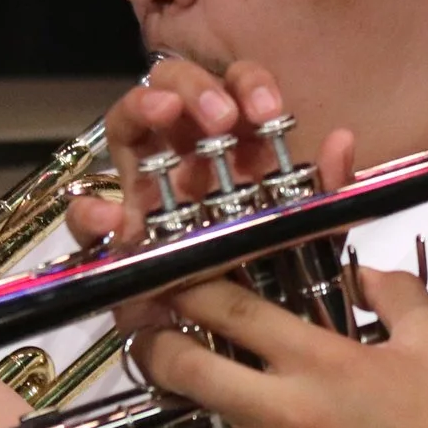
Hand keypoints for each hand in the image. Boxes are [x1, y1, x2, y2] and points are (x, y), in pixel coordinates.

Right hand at [65, 57, 354, 254]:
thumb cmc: (273, 275)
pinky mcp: (116, 235)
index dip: (247, 84)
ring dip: (141, 107)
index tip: (268, 110)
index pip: (232, 88)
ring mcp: (143, 187)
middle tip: (219, 116)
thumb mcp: (311, 233)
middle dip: (193, 86)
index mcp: (233, 145)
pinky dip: (93, 210)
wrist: (240, 342)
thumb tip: (341, 139)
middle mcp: (183, 153)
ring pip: (125, 125)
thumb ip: (327, 189)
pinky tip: (117, 218)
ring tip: (162, 113)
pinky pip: (86, 215)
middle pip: (171, 86)